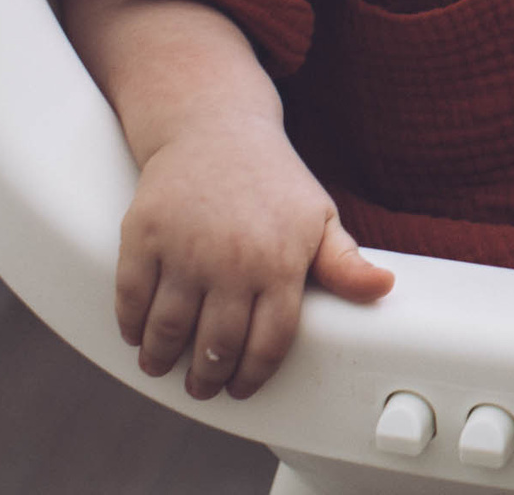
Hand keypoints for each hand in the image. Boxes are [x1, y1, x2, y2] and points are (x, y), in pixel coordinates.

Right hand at [116, 116, 392, 398]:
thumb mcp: (318, 218)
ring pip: (168, 330)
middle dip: (207, 378)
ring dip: (163, 359)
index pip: (267, 343)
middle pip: (215, 346)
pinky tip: (138, 336)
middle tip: (203, 386)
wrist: (215, 126)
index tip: (241, 387)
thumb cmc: (273, 182)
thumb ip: (345, 264)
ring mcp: (183, 249)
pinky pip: (131, 299)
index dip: (253, 375)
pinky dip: (130, 327)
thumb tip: (383, 289)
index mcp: (281, 262)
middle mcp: (232, 261)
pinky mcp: (143, 235)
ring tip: (164, 366)